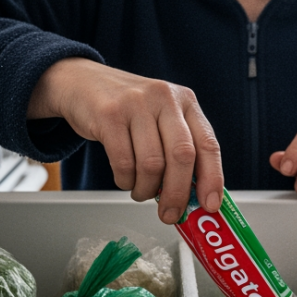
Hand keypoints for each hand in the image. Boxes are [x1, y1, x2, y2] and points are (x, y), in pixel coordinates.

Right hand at [28, 58, 223, 223]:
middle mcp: (164, 98)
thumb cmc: (127, 109)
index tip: (210, 205)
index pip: (207, 144)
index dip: (212, 178)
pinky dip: (125, 181)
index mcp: (186, 101)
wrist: (83, 82)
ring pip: (151, 164)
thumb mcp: (160, 118)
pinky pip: (124, 163)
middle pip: (181, 156)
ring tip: (141, 192)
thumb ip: (179, 149)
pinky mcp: (109, 115)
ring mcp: (136, 104)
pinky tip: (125, 179)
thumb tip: (194, 196)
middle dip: (177, 193)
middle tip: (169, 213)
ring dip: (146, 189)